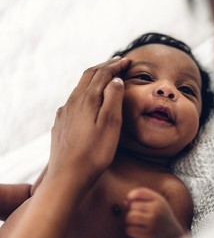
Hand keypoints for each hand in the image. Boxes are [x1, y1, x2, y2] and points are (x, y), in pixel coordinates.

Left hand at [46, 56, 129, 189]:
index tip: (127, 61)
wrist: (68, 177)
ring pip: (80, 88)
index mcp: (87, 99)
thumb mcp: (111, 124)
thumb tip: (115, 80)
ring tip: (106, 78)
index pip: (102, 74)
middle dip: (104, 67)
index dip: (115, 65)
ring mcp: (65, 113)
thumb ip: (113, 98)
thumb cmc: (95, 153)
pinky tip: (88, 101)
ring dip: (94, 79)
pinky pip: (74, 101)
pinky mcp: (61, 124)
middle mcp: (73, 102)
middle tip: (117, 63)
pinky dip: (85, 93)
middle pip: (88, 76)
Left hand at [124, 187, 185, 237]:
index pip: (140, 192)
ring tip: (136, 224)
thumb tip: (125, 202)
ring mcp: (153, 222)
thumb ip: (143, 199)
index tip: (130, 201)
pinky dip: (130, 231)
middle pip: (132, 206)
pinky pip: (130, 230)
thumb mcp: (158, 204)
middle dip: (132, 211)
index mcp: (159, 200)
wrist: (174, 236)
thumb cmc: (162, 218)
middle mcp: (156, 209)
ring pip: (130, 217)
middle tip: (139, 217)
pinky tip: (137, 231)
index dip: (132, 195)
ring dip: (129, 221)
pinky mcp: (148, 234)